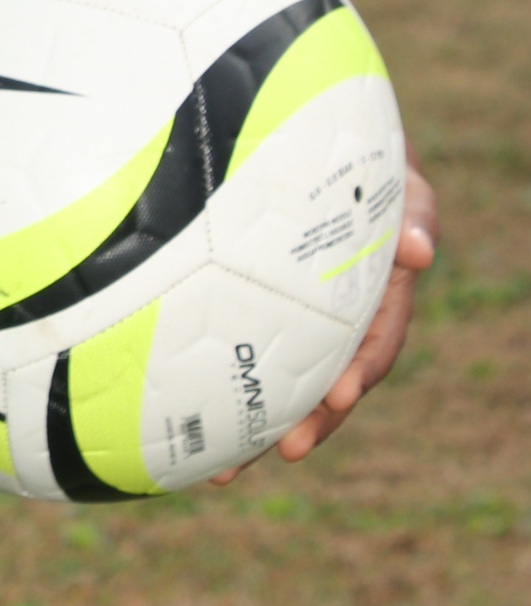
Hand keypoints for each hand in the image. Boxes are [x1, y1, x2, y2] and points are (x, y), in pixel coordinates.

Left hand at [211, 142, 437, 483]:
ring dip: (259, 423)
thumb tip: (421, 254)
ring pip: (281, 378)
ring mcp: (295, 315)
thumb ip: (413, 212)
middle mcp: (338, 314)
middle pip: (329, 378)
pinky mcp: (252, 306)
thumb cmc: (357, 158)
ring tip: (224, 468)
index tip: (341, 396)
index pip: (375, 342)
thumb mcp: (394, 176)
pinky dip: (219, 385)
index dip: (361, 371)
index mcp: (375, 291)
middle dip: (311, 420)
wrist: (309, 137)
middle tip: (284, 450)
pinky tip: (184, 418)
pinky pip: (237, 350)